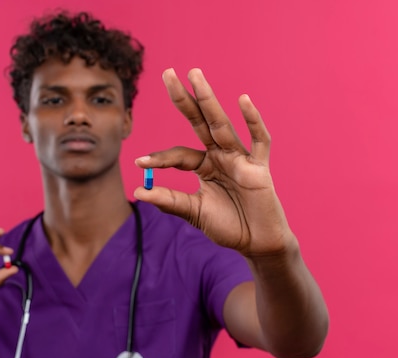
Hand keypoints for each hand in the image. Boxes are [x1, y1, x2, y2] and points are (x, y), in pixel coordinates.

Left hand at [134, 68, 294, 256]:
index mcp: (204, 166)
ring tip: (194, 74)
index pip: (178, 155)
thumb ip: (169, 201)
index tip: (139, 162)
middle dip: (184, 99)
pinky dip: (253, 121)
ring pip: (222, 125)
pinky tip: (243, 100)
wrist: (257, 244)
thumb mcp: (193, 213)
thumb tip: (138, 191)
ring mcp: (240, 158)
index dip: (160, 158)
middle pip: (199, 122)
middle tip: (168, 73)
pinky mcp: (260, 167)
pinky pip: (259, 140)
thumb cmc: (228, 226)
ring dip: (208, 99)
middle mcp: (220, 156)